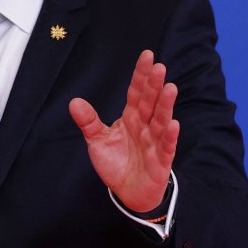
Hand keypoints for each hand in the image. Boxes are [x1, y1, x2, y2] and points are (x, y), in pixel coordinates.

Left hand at [68, 50, 178, 211]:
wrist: (128, 191)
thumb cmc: (116, 163)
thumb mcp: (98, 141)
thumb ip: (88, 122)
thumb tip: (74, 102)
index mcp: (131, 118)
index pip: (136, 92)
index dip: (141, 75)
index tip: (147, 55)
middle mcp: (145, 126)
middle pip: (150, 102)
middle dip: (154, 85)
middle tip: (159, 66)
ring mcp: (154, 141)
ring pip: (161, 120)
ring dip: (166, 105)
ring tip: (170, 88)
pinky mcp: (161, 160)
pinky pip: (166, 146)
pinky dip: (169, 135)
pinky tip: (173, 123)